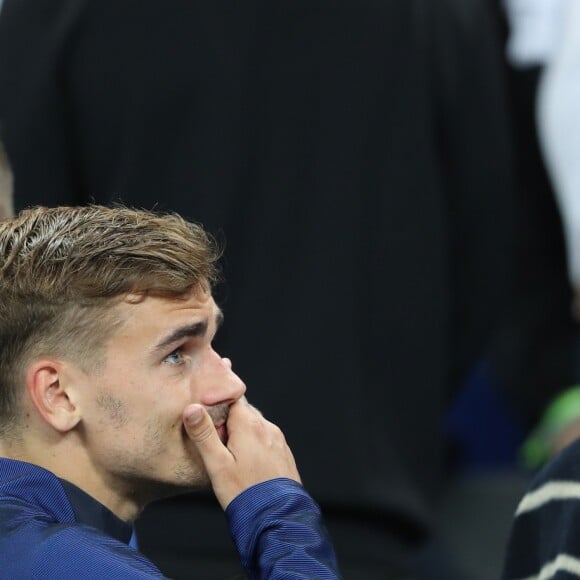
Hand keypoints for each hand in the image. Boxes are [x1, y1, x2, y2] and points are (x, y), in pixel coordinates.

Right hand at [183, 398, 300, 508]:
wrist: (277, 518)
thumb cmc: (244, 493)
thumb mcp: (217, 464)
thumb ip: (204, 434)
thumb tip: (192, 408)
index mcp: (249, 425)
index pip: (232, 399)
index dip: (218, 407)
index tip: (209, 422)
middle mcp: (267, 427)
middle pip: (243, 412)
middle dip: (229, 423)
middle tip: (216, 444)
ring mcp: (278, 440)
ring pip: (255, 427)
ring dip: (242, 435)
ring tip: (231, 458)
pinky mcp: (284, 453)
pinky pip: (266, 440)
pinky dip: (255, 446)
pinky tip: (248, 466)